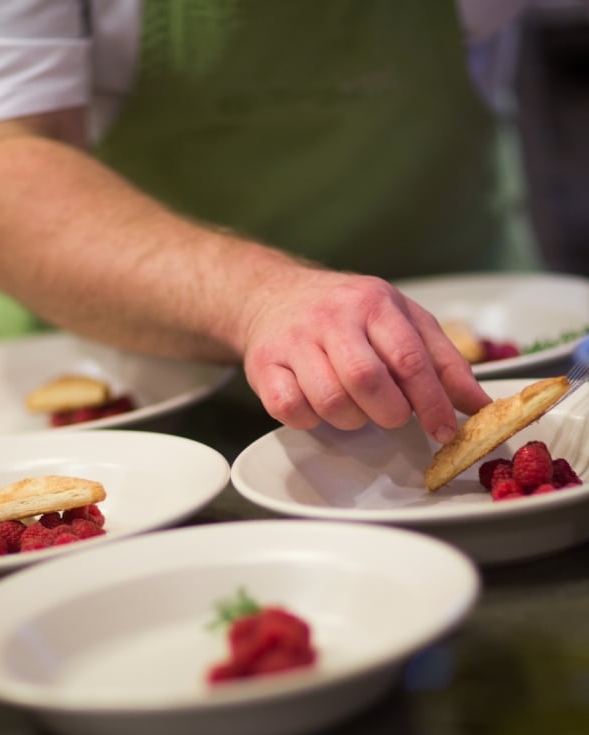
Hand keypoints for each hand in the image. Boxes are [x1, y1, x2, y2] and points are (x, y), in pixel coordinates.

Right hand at [241, 270, 490, 442]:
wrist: (275, 295)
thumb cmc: (346, 313)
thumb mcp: (402, 321)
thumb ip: (443, 362)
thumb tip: (480, 404)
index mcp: (374, 303)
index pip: (409, 358)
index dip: (431, 402)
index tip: (443, 430)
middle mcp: (332, 318)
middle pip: (366, 380)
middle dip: (389, 413)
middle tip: (393, 416)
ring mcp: (294, 341)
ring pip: (329, 401)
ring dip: (351, 420)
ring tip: (355, 408)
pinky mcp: (264, 366)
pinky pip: (290, 410)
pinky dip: (311, 421)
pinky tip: (319, 407)